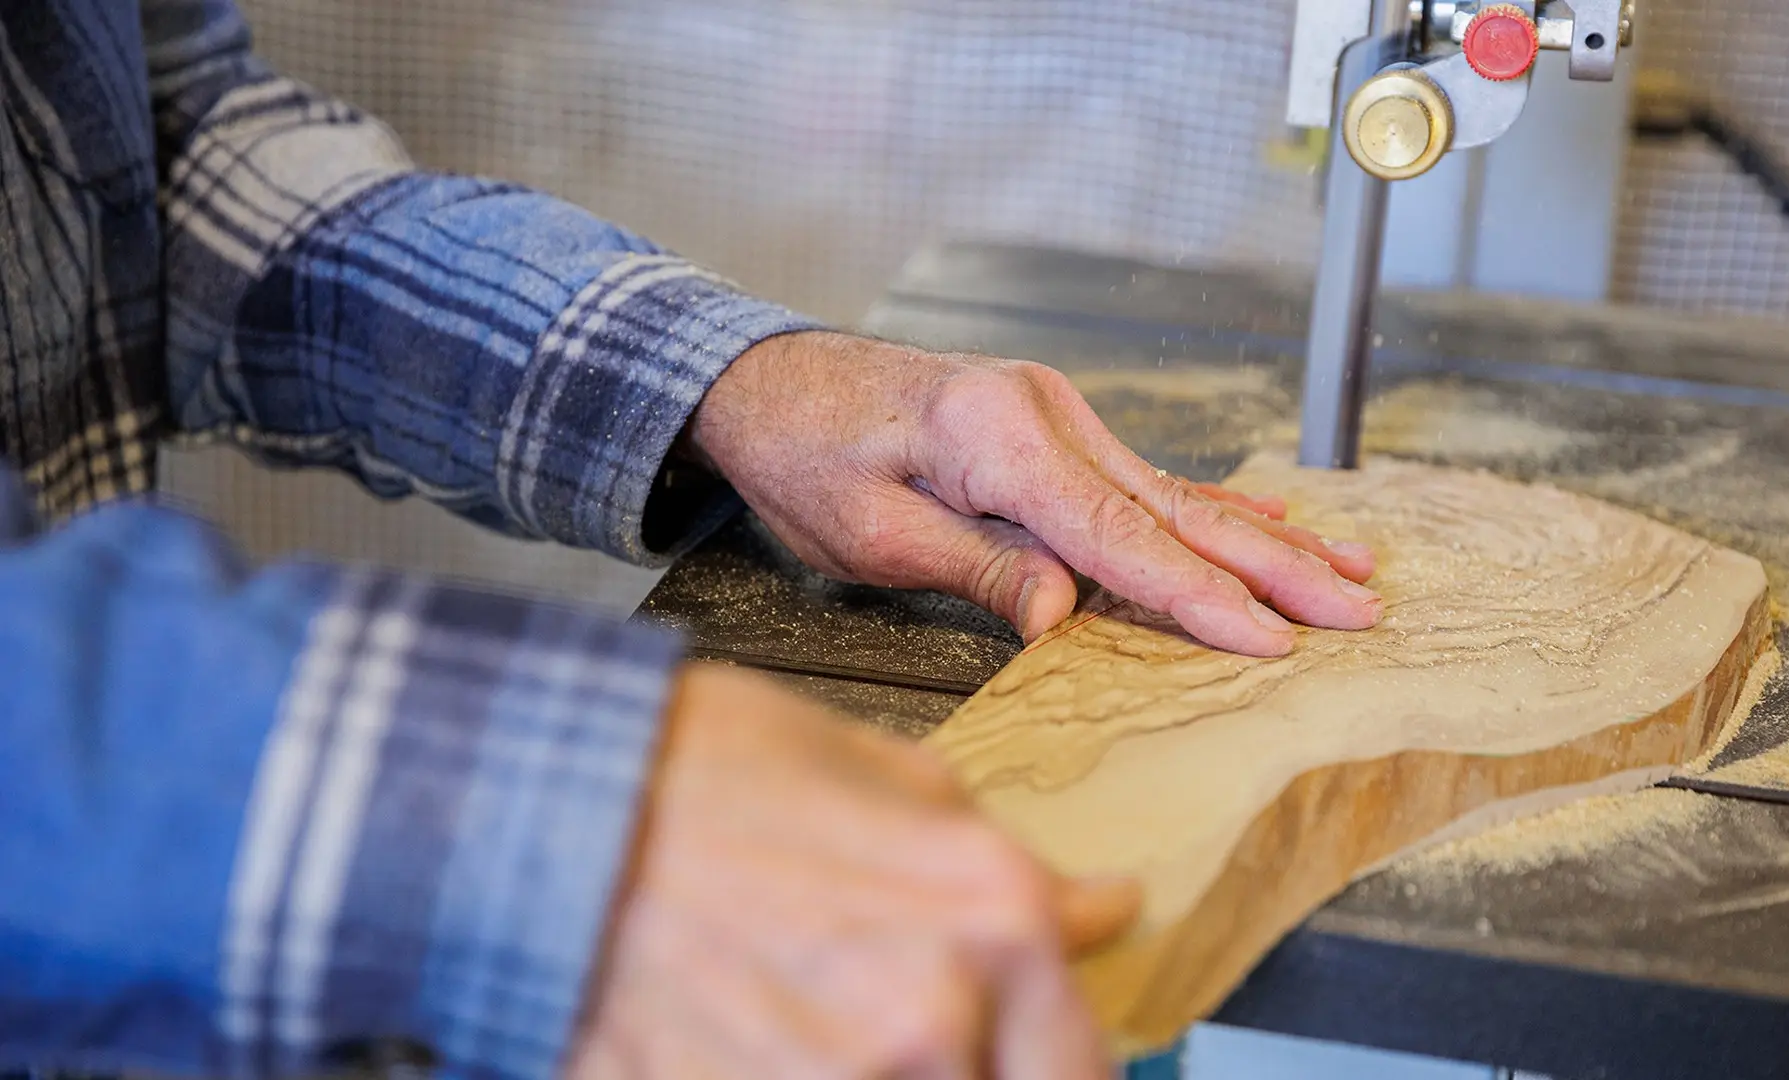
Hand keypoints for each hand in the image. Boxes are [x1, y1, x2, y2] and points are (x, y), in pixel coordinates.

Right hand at [569, 664, 1140, 1078]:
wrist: (540, 811)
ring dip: (904, 1069)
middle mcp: (937, 1018)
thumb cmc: (694, 771)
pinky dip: (821, 1073)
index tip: (1045, 1041)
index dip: (1068, 1053)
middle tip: (924, 1030)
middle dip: (991, 1064)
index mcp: (988, 917)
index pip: (1089, 1050)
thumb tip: (1093, 910)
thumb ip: (998, 860)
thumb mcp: (882, 771)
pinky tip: (780, 1040)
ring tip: (832, 1021)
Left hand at [689, 332, 1380, 656]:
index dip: (1202, 596)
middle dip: (1273, 566)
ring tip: (1348, 567)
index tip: (1274, 640)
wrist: (766, 381)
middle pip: (1178, 508)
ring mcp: (1054, 415)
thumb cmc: (803, 454)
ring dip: (1264, 537)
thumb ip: (975, 566)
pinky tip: (1265, 516)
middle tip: (1358, 609)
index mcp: (1002, 440)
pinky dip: (1211, 504)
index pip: (1122, 538)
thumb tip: (1065, 615)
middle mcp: (1046, 417)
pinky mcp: (1049, 426)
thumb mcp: (867, 532)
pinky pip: (1145, 477)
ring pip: (1177, 491)